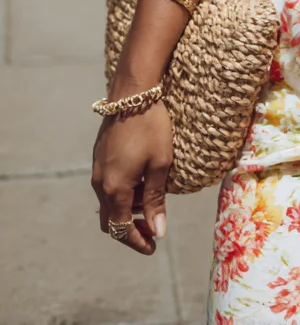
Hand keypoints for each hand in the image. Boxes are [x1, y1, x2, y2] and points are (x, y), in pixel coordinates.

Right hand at [91, 100, 173, 254]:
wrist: (132, 93)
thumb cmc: (152, 127)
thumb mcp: (161, 163)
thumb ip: (156, 199)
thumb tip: (158, 232)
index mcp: (115, 188)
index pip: (122, 228)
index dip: (137, 242)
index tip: (153, 247)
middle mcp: (100, 183)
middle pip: (111, 220)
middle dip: (130, 231)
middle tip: (151, 232)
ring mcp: (97, 169)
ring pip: (109, 203)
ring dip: (127, 211)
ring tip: (151, 205)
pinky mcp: (98, 157)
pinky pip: (107, 186)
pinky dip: (122, 194)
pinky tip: (140, 184)